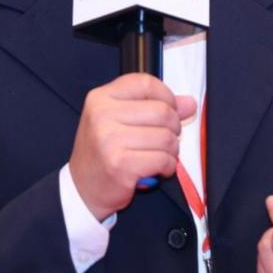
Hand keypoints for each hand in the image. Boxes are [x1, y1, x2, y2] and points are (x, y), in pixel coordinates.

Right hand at [68, 73, 196, 220]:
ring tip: (159, 155)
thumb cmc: (103, 152)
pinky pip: (163, 159)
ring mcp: (110, 140)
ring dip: (171, 150)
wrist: (82, 189)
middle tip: (165, 139)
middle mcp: (102, 115)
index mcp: (100, 98)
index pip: (145, 83)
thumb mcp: (119, 120)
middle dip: (173, 127)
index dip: (166, 95)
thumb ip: (153, 106)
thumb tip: (189, 103)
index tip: (169, 109)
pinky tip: (158, 169)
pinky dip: (167, 166)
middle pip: (162, 110)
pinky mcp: (120, 165)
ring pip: (166, 137)